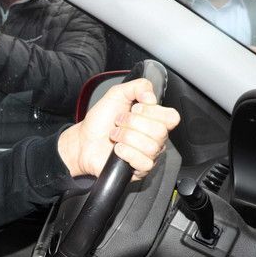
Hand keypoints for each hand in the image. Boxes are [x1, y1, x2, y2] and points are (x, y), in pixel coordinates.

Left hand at [58, 78, 179, 179]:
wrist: (84, 140)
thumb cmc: (101, 121)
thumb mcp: (117, 94)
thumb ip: (138, 86)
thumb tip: (151, 95)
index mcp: (154, 120)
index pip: (171, 117)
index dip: (152, 111)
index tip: (135, 108)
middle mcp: (155, 138)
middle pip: (160, 131)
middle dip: (133, 123)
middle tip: (119, 123)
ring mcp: (149, 155)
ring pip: (151, 147)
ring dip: (126, 137)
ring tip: (115, 136)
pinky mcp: (140, 169)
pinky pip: (144, 162)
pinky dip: (126, 153)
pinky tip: (117, 150)